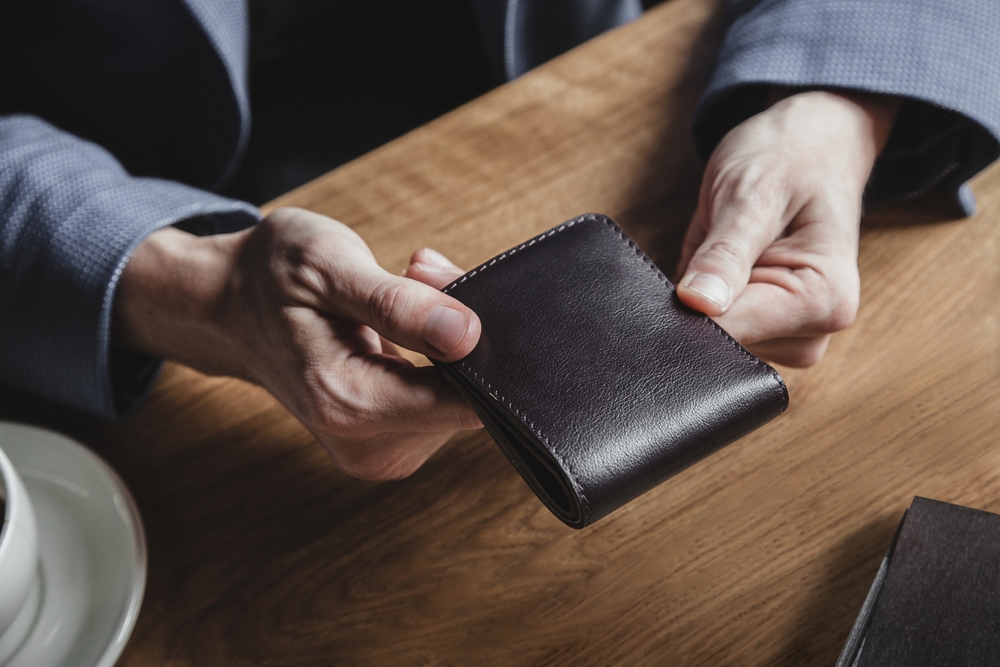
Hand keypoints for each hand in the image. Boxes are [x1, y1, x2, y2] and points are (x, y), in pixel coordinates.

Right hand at [113, 207, 481, 478]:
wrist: (226, 306)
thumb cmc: (268, 277)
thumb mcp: (329, 267)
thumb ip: (400, 306)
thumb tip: (468, 335)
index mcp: (347, 404)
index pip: (463, 403)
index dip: (481, 350)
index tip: (460, 295)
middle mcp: (365, 445)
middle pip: (464, 399)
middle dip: (460, 335)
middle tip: (417, 275)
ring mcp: (377, 451)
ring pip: (458, 399)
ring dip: (448, 344)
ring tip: (401, 294)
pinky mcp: (387, 443)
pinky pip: (441, 402)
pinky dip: (436, 360)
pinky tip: (405, 326)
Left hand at [676, 90, 898, 366]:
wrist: (815, 144)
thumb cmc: (791, 159)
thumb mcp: (751, 194)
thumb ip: (725, 254)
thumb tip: (698, 303)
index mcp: (824, 300)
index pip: (735, 332)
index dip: (692, 310)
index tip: (676, 282)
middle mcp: (813, 331)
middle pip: (724, 343)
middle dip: (698, 301)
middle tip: (709, 245)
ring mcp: (790, 336)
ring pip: (714, 339)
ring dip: (701, 295)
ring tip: (726, 247)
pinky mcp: (768, 330)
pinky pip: (716, 327)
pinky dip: (704, 297)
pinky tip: (721, 266)